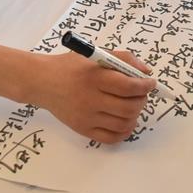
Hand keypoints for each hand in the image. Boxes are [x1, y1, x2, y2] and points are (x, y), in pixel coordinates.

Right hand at [39, 50, 154, 142]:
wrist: (42, 82)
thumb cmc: (72, 66)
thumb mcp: (96, 54)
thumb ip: (123, 59)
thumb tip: (146, 73)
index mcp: (94, 77)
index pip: (128, 86)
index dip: (145, 86)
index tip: (150, 83)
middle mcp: (90, 99)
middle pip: (129, 107)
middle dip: (142, 100)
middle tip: (141, 93)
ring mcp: (86, 117)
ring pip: (123, 124)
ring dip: (135, 115)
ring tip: (132, 105)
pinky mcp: (82, 130)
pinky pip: (111, 138)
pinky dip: (124, 131)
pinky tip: (124, 120)